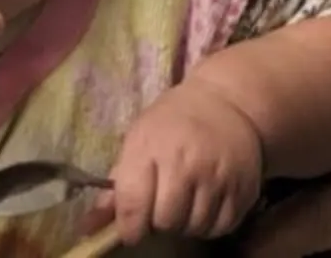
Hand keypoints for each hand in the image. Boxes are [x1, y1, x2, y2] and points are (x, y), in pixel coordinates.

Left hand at [103, 79, 264, 242]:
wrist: (227, 102)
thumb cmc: (172, 123)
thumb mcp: (139, 140)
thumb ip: (117, 187)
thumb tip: (87, 228)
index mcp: (152, 148)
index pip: (133, 206)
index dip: (129, 226)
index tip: (132, 226)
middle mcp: (186, 163)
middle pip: (166, 221)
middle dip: (160, 221)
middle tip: (162, 207)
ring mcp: (218, 175)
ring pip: (195, 227)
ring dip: (186, 223)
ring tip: (185, 203)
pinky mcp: (243, 186)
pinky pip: (221, 226)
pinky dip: (210, 223)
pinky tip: (205, 205)